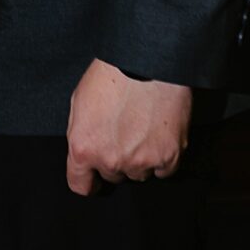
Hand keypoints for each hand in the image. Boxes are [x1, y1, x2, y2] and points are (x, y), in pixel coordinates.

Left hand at [64, 57, 190, 195]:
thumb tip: (84, 153)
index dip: (87, 181)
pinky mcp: (170, 157)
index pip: (81, 185)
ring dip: (140, 159)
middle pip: (113, 176)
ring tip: (142, 131)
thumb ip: (80, 135)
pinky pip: (164, 172)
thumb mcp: (79, 104)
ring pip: (140, 174)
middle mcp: (112, 161)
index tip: (93, 177)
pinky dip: (163, 159)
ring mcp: (142, 161)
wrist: (148, 64)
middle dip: (116, 160)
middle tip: (123, 136)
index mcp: (84, 149)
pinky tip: (160, 137)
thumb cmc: (110, 77)